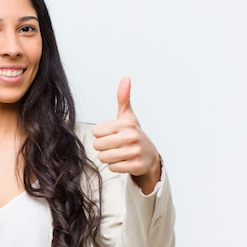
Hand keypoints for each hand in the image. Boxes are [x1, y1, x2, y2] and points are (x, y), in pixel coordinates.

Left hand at [92, 78, 160, 193]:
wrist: (150, 155)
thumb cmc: (134, 134)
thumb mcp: (128, 116)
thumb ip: (123, 98)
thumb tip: (126, 78)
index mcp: (125, 124)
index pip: (96, 132)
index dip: (101, 135)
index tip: (112, 134)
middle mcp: (130, 137)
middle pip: (97, 145)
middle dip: (103, 147)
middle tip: (114, 145)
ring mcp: (134, 152)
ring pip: (103, 158)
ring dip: (109, 157)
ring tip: (119, 153)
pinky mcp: (135, 165)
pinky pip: (112, 168)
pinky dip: (116, 166)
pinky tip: (124, 161)